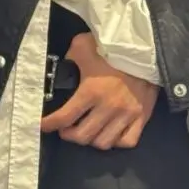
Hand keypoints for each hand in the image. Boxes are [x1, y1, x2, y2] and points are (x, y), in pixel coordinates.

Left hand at [40, 33, 158, 149]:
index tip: (42, 126)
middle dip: (68, 134)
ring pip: (104, 142)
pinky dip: (116, 141)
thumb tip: (62, 68)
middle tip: (65, 129)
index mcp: (91, 91)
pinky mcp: (143, 117)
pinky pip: (128, 141)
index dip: (50, 124)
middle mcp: (108, 107)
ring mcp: (127, 114)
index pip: (65, 117)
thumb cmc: (112, 46)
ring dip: (91, 140)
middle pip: (82, 136)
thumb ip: (69, 59)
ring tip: (86, 131)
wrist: (146, 47)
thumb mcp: (82, 46)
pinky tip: (110, 133)